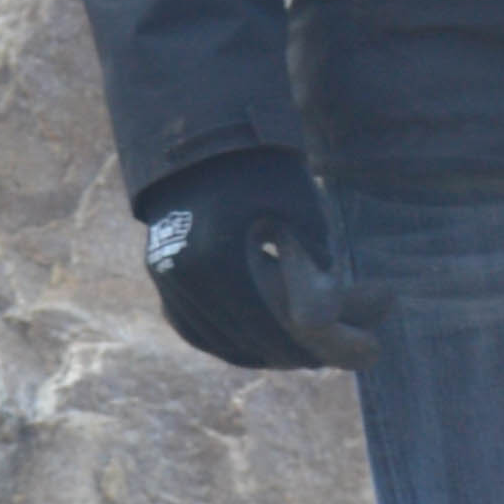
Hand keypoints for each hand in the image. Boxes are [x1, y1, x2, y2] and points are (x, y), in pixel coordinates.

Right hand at [132, 148, 374, 373]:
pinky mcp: (160, 274)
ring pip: (211, 336)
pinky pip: (190, 323)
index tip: (324, 358)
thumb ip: (317, 264)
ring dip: (251, 350)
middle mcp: (182, 275)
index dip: (297, 347)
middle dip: (279, 353)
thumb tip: (343, 317)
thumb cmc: (261, 170)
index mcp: (217, 260)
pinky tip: (250, 345)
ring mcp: (165, 277)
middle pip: (236, 337)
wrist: (203, 143)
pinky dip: (222, 338)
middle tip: (315, 360)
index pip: (262, 325)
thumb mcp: (300, 210)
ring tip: (290, 354)